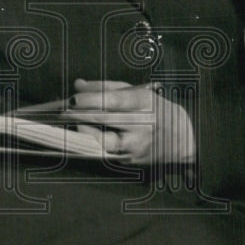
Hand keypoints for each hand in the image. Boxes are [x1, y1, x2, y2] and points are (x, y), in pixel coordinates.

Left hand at [60, 78, 195, 163]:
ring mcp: (136, 144)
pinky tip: (82, 137)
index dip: (91, 100)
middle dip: (81, 115)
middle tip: (63, 111)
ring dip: (84, 132)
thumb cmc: (153, 109)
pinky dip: (92, 144)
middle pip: (106, 119)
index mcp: (144, 102)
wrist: (181, 139)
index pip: (114, 100)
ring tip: (72, 124)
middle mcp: (142, 124)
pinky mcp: (130, 159)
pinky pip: (105, 152)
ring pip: (104, 141)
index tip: (73, 99)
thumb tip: (77, 85)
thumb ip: (105, 87)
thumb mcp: (136, 92)